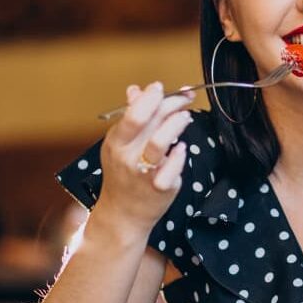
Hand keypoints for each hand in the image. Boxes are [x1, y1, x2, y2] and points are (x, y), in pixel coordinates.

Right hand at [96, 81, 193, 230]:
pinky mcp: (160, 187)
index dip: (150, 96)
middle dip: (171, 104)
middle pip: (149, 121)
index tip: (161, 88)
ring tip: (186, 117)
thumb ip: (130, 118)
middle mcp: (127, 156)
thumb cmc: (124, 175)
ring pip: (160, 141)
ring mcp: (143, 172)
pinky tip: (181, 148)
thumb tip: (135, 90)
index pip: (133, 112)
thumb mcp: (120, 145)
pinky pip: (172, 167)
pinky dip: (179, 154)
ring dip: (176, 124)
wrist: (123, 214)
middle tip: (185, 99)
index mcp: (116, 142)